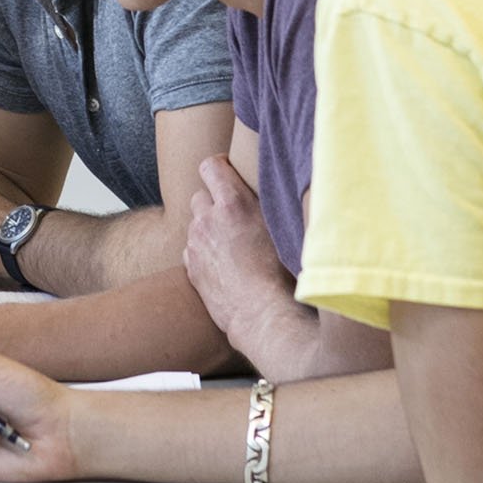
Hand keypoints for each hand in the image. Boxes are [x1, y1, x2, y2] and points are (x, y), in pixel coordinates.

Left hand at [183, 155, 292, 339]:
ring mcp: (195, 243)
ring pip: (196, 224)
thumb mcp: (287, 227)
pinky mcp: (191, 267)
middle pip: (201, 195)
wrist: (264, 315)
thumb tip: (292, 186)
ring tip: (234, 245)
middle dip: (214, 202)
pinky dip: (204, 251)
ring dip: (209, 228)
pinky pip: (192, 249)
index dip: (219, 167)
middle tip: (236, 216)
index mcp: (233, 203)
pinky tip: (224, 265)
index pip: (211, 166)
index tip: (229, 173)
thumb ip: (276, 203)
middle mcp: (207, 219)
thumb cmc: (286, 272)